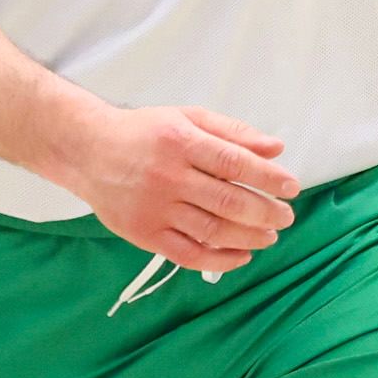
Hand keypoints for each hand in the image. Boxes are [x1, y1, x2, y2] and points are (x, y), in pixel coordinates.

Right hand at [55, 104, 297, 273]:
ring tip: (269, 235)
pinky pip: (188, 255)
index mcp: (181, 142)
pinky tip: (242, 255)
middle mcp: (168, 176)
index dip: (269, 178)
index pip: (236, 163)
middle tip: (285, 216)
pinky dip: (220, 259)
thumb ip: (232, 132)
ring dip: (250, 236)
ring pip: (213, 230)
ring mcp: (155, 208)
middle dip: (267, 212)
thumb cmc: (142, 133)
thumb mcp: (187, 118)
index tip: (291, 187)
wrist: (87, 151)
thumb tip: (275, 149)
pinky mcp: (144, 234)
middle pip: (229, 201)